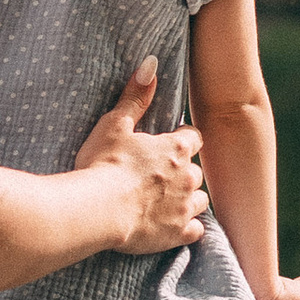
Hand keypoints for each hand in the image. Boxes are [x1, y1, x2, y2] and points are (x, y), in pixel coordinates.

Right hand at [74, 58, 209, 254]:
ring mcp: (185, 206)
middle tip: (159, 177)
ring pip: (200, 201)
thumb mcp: (115, 124)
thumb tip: (151, 65)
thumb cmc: (103, 164)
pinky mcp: (178, 233)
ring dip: (188, 199)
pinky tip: (173, 226)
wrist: (98, 210)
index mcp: (176, 148)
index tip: (168, 145)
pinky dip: (186, 228)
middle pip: (196, 171)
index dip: (181, 140)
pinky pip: (195, 230)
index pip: (193, 137)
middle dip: (182, 172)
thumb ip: (135, 97)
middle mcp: (188, 176)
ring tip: (166, 201)